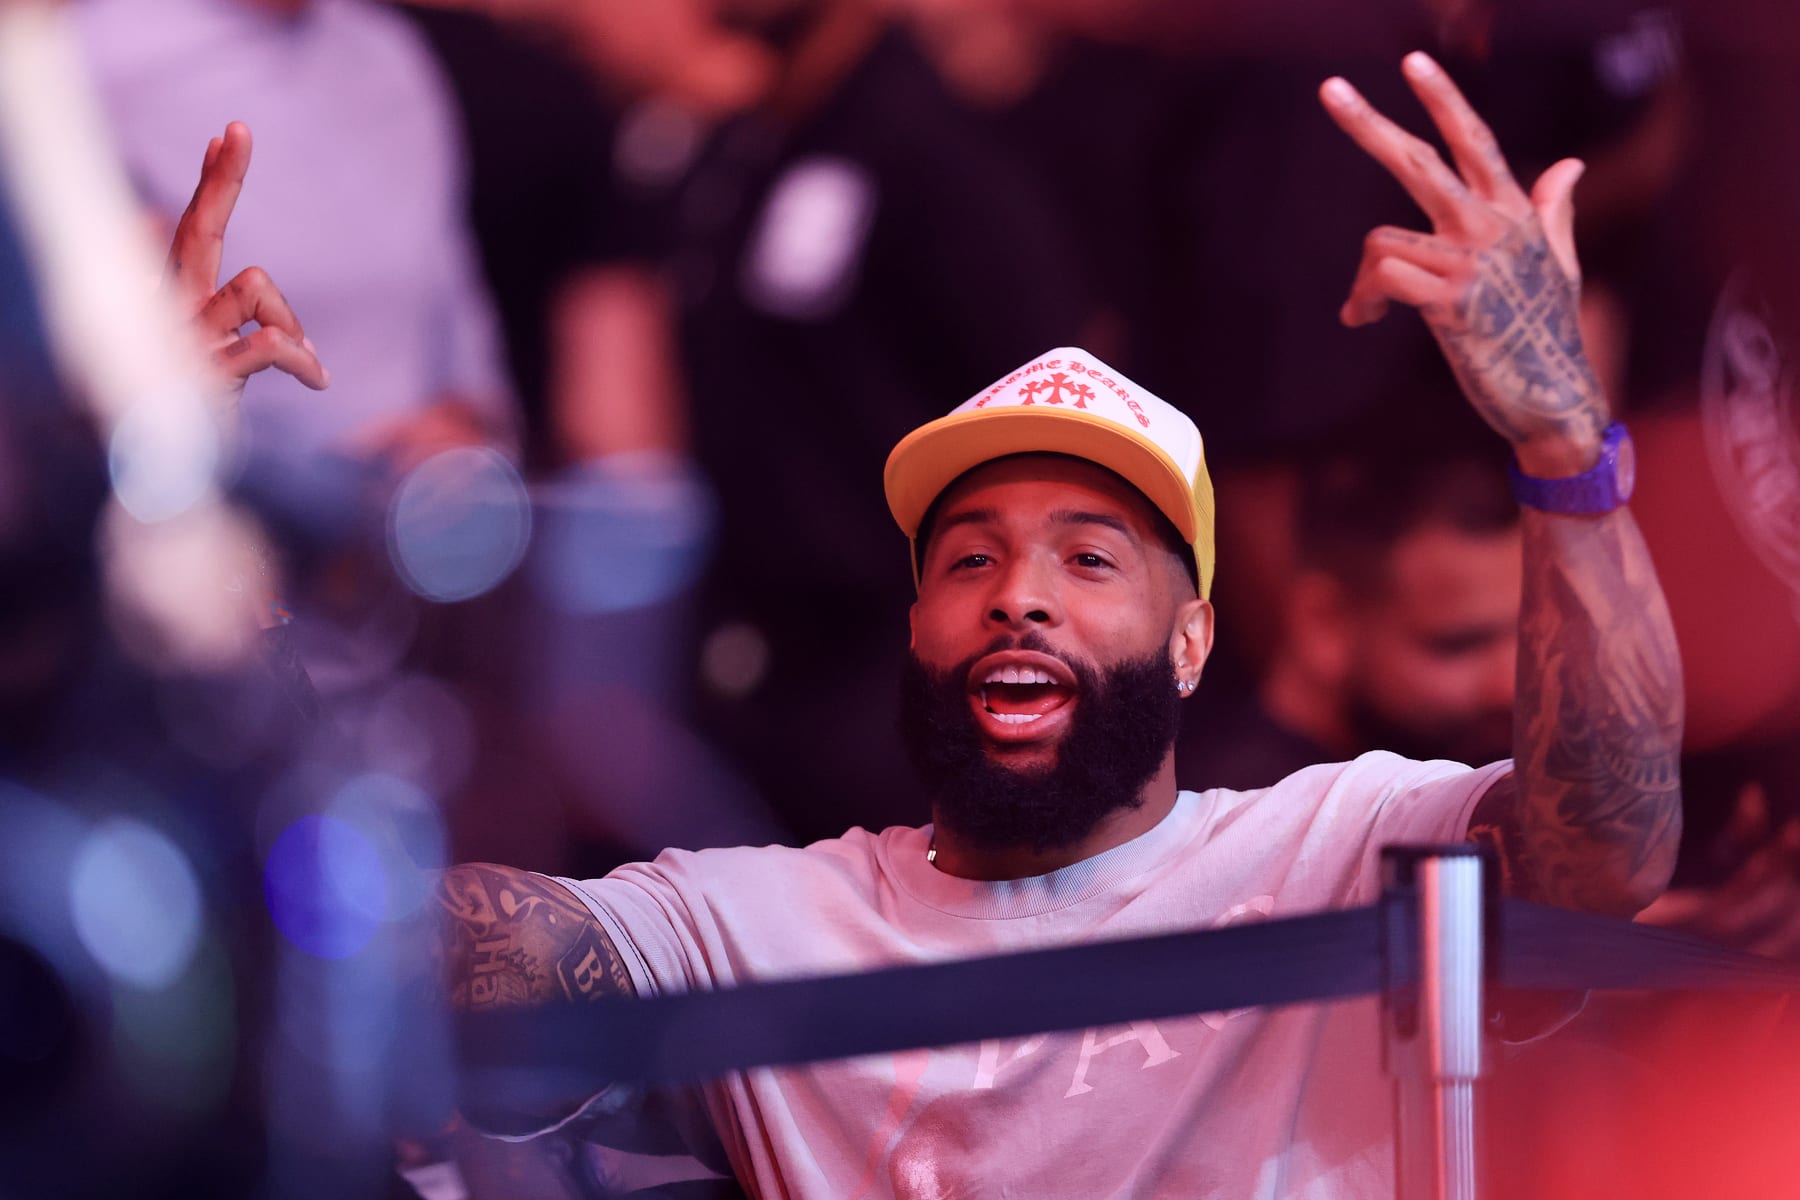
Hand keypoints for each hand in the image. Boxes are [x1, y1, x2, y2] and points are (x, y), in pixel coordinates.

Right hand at [165, 122, 329, 393]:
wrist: (160, 483)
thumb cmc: (184, 420)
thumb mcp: (199, 362)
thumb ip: (211, 311)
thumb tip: (153, 229)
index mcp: (170, 304)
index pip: (188, 231)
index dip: (213, 184)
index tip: (229, 136)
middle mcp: (166, 311)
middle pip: (197, 231)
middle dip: (220, 180)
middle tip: (236, 130)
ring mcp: (182, 341)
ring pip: (252, 283)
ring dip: (289, 319)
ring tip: (303, 358)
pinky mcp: (204, 376)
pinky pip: (266, 343)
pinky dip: (300, 358)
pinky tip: (317, 379)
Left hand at [1321, 53, 1605, 476]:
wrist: (1554, 396)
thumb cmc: (1547, 332)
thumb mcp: (1557, 263)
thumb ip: (1551, 210)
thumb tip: (1570, 164)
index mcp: (1511, 212)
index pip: (1474, 139)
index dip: (1444, 98)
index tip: (1413, 60)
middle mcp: (1490, 227)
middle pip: (1419, 160)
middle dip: (1370, 124)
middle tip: (1329, 88)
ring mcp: (1471, 262)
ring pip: (1382, 239)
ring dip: (1363, 279)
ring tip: (1363, 308)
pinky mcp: (1451, 301)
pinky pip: (1383, 277)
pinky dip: (1362, 298)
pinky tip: (1362, 319)